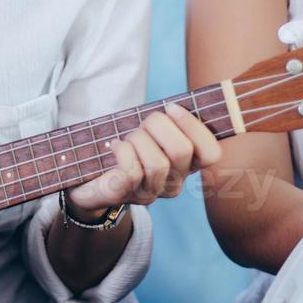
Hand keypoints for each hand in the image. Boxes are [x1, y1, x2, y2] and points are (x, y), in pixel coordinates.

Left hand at [64, 101, 223, 218]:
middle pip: (181, 150)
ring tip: (126, 139)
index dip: (194, 127)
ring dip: (137, 139)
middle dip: (158, 125)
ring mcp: (150, 193)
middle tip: (142, 123)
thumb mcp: (150, 133)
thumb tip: (176, 106)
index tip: (171, 107)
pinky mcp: (126, 196)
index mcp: (187, 166)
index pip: (211, 154)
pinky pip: (132, 173)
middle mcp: (174, 182)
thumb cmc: (127, 148)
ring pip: (157, 162)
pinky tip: (115, 146)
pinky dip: (122, 151)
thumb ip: (167, 122)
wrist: (90, 181)